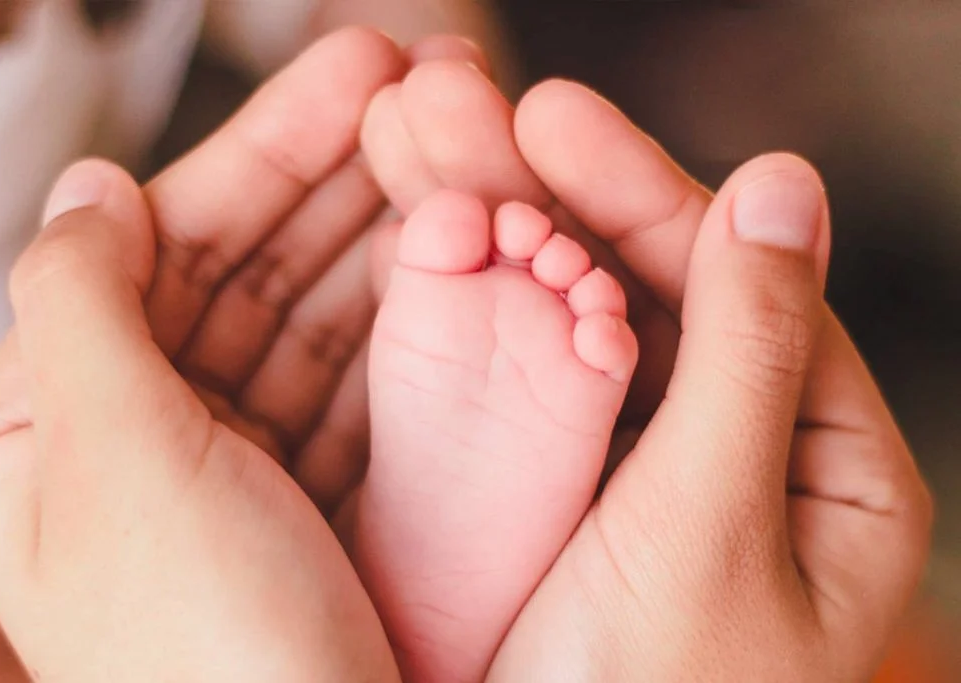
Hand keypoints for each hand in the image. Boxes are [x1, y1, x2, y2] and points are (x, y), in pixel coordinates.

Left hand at [0, 26, 475, 679]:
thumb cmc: (201, 656)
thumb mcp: (116, 464)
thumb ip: (83, 305)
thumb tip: (92, 185)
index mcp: (46, 423)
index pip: (163, 238)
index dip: (266, 143)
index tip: (359, 68)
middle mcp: (135, 438)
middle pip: (249, 264)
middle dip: (342, 171)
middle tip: (431, 86)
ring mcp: (229, 468)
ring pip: (312, 315)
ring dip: (384, 236)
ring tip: (464, 164)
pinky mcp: (305, 500)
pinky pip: (355, 380)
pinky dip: (406, 321)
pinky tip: (457, 264)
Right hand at [361, 63, 932, 680]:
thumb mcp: (708, 529)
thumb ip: (749, 355)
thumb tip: (788, 184)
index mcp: (827, 464)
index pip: (736, 282)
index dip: (637, 188)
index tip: (545, 113)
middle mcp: (750, 456)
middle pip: (655, 288)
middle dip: (554, 193)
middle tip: (457, 108)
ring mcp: (659, 475)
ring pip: (593, 324)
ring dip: (513, 234)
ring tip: (427, 155)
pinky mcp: (584, 501)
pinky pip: (547, 385)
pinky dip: (492, 317)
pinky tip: (434, 256)